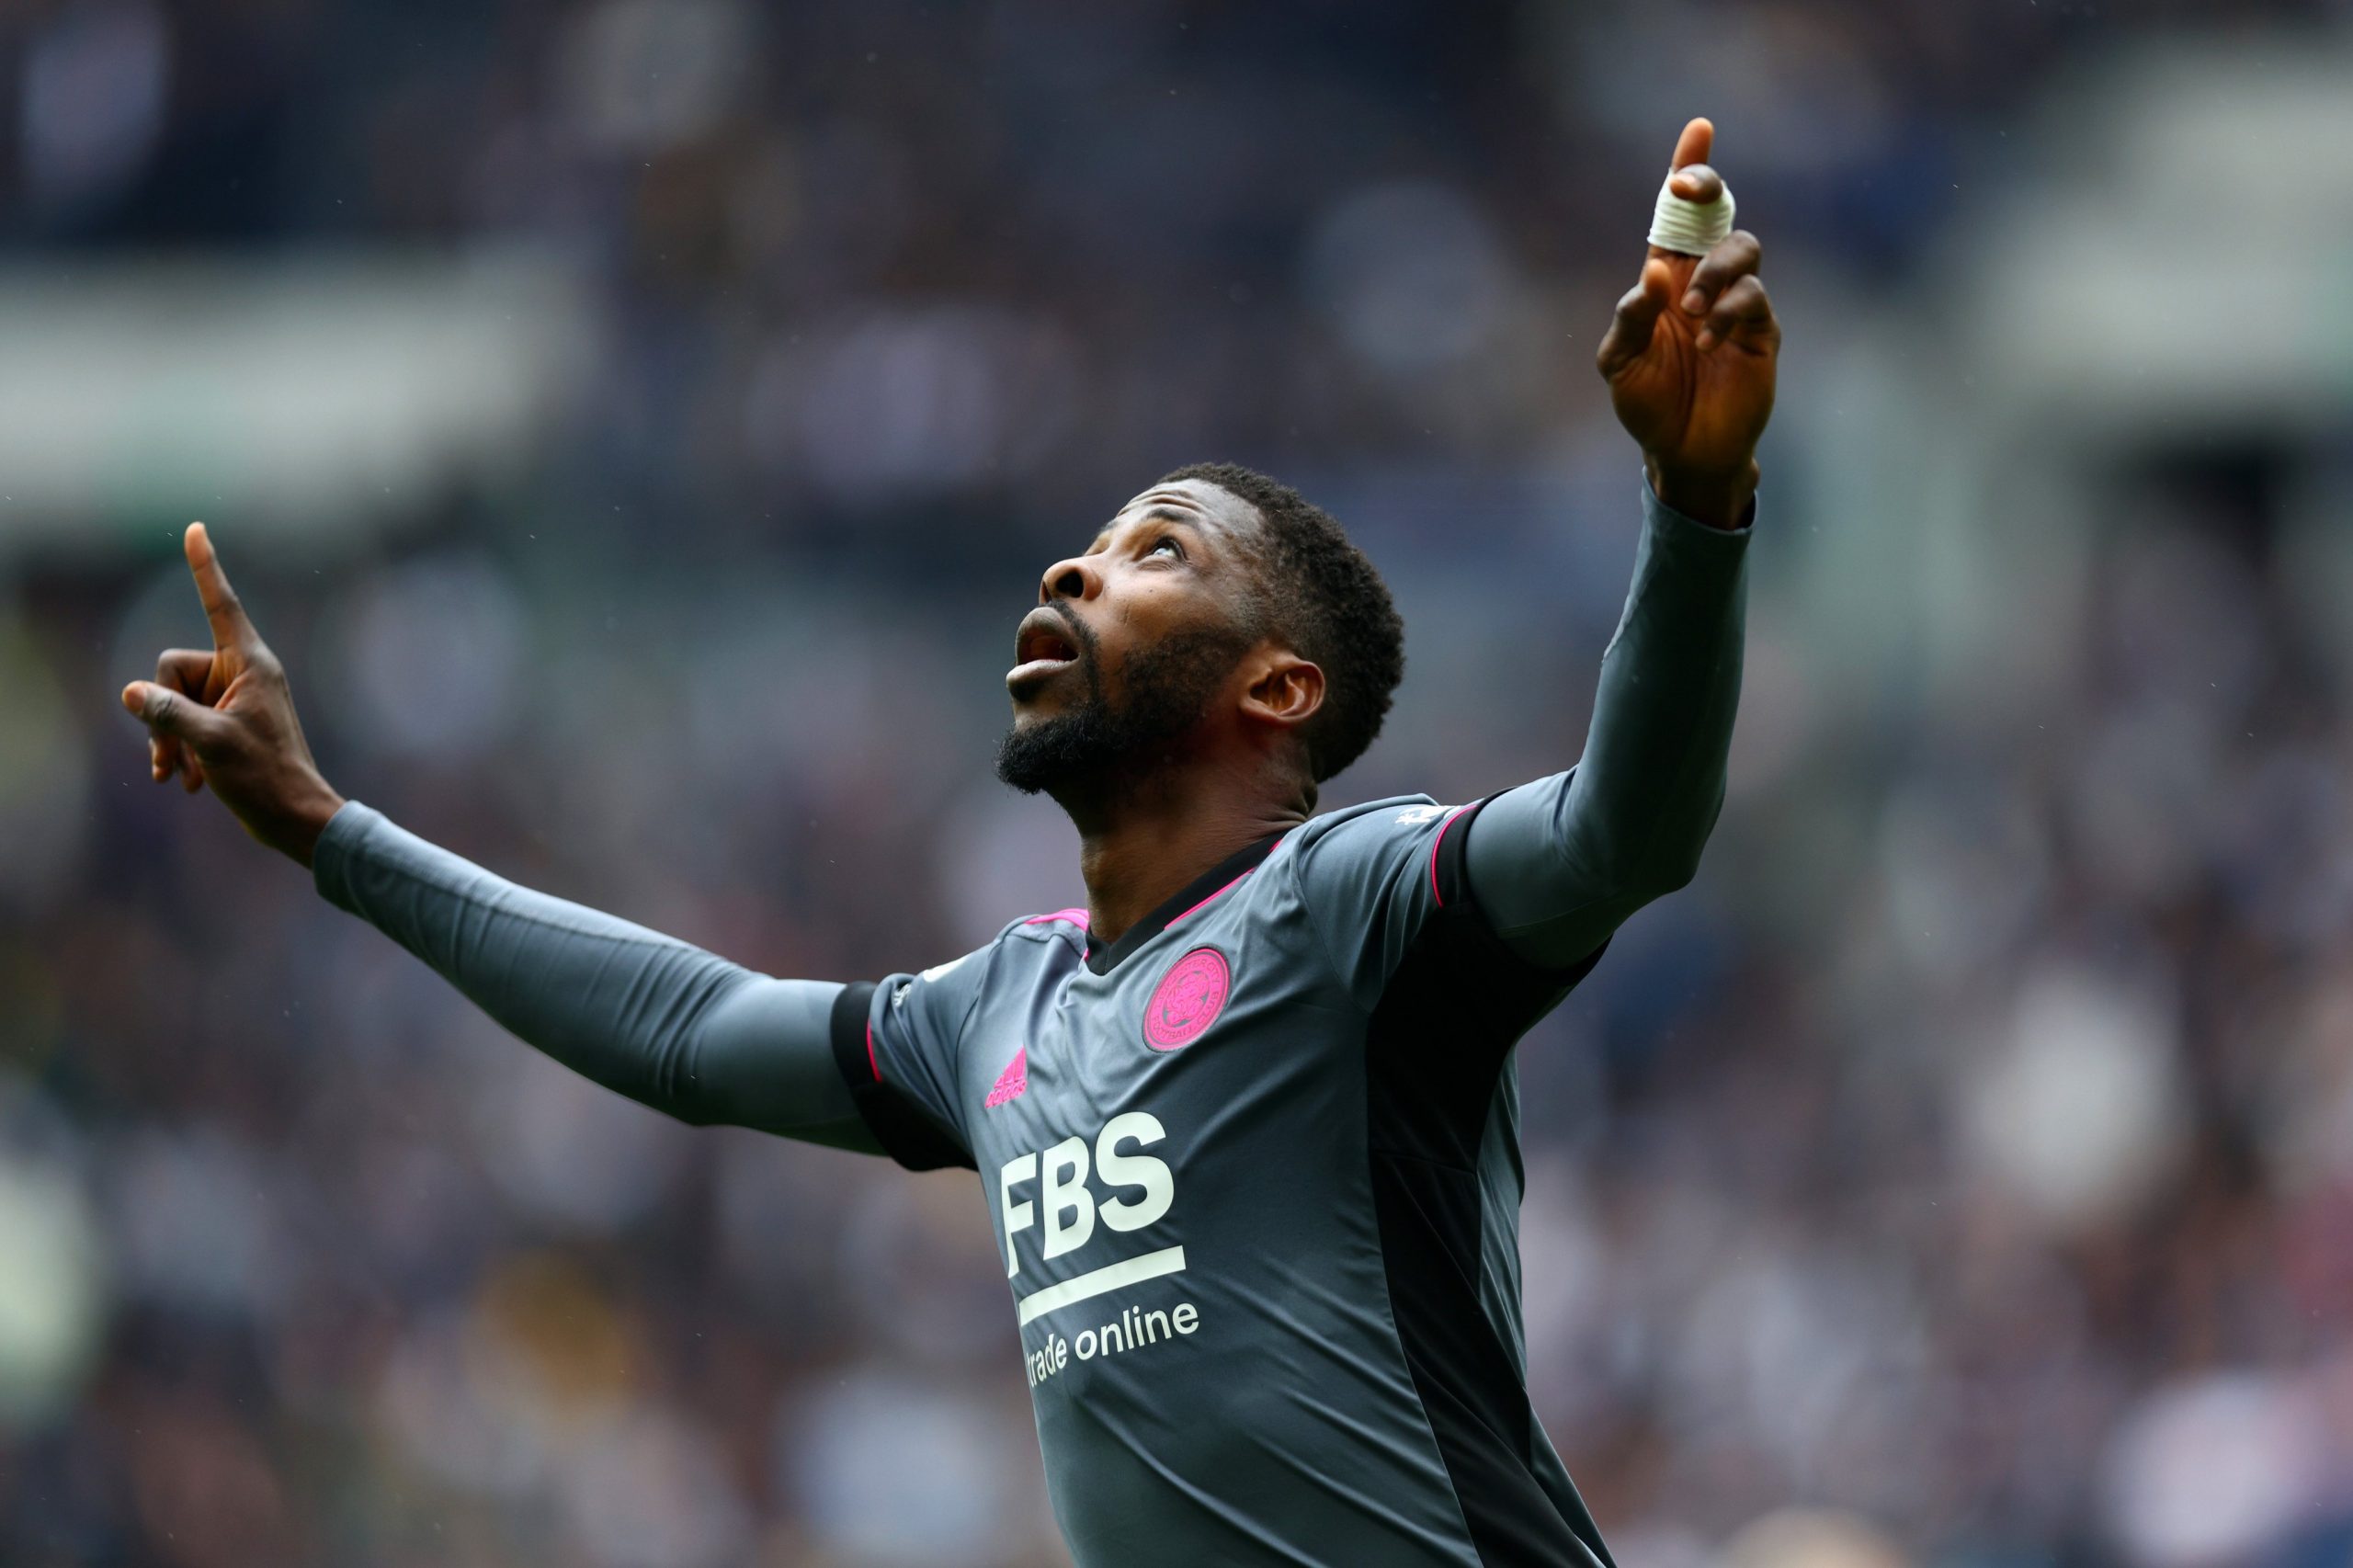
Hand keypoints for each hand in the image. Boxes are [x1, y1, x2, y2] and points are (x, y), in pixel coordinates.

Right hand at [119, 523, 344, 866]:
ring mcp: (233, 698)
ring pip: (173, 701)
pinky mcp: (226, 723)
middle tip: (174, 757)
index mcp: (250, 663)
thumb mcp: (210, 742)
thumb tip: (132, 693)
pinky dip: (182, 753)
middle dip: (163, 713)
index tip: (196, 529)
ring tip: (182, 776)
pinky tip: (189, 784)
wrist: (294, 818)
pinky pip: (184, 722)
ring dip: (170, 741)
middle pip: (172, 669)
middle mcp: (242, 673)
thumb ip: (168, 713)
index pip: (220, 604)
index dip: (205, 568)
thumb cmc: (264, 777)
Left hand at [1595, 117, 1779, 528]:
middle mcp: (1703, 280)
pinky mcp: (1761, 330)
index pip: (1676, 215)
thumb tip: (1656, 274)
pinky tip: (1710, 339)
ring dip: (1715, 268)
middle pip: (1718, 214)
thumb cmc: (1647, 403)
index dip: (1688, 171)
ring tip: (1691, 308)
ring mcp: (1736, 303)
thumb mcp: (1619, 363)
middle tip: (1685, 191)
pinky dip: (1729, 311)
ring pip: (1743, 248)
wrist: (1682, 452)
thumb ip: (1630, 318)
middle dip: (1707, 189)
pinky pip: (1754, 298)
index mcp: (1665, 278)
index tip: (1699, 129)